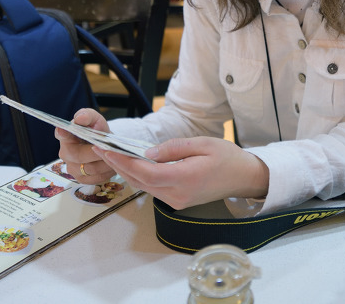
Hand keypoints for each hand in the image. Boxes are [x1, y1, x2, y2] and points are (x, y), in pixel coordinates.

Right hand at [56, 108, 118, 183]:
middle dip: (97, 152)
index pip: (61, 134)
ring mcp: (72, 168)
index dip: (62, 133)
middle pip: (79, 156)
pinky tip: (110, 163)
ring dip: (105, 162)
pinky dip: (107, 171)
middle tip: (110, 148)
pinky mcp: (81, 179)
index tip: (62, 130)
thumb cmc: (97, 132)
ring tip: (113, 155)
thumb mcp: (95, 120)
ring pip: (91, 168)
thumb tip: (79, 118)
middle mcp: (65, 153)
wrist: (105, 146)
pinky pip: (97, 178)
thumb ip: (88, 116)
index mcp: (66, 136)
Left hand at [94, 137, 269, 209]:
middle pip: (140, 182)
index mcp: (185, 178)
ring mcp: (177, 201)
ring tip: (110, 155)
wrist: (245, 178)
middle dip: (118, 165)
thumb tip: (147, 153)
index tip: (107, 150)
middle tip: (99, 149)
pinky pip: (152, 189)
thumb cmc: (227, 157)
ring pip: (144, 187)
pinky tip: (130, 164)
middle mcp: (178, 195)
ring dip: (126, 172)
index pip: (146, 172)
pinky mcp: (178, 201)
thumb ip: (173, 148)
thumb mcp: (202, 143)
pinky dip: (138, 177)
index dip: (123, 162)